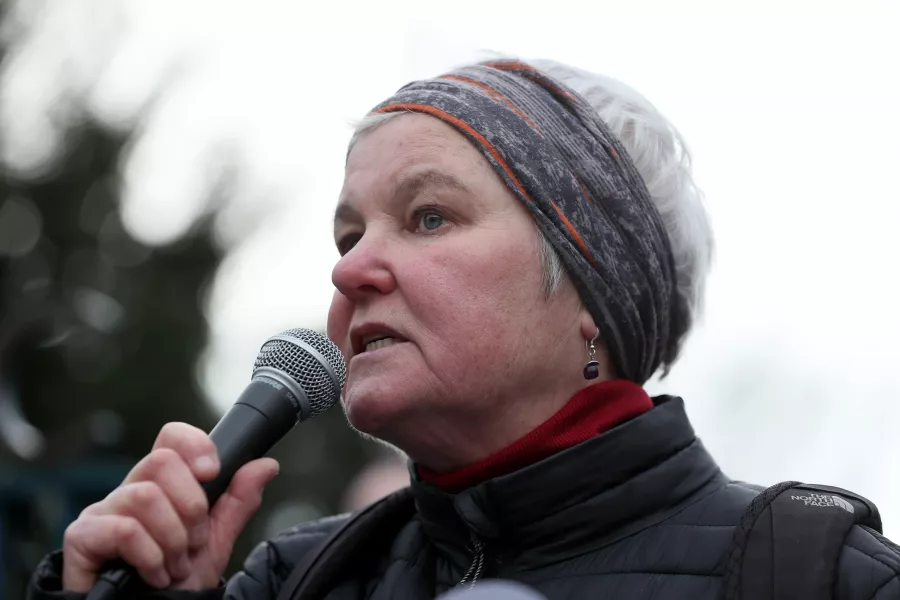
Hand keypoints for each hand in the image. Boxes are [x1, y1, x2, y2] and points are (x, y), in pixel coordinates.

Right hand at [62, 422, 278, 591]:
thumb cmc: (177, 583)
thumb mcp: (216, 542)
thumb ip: (238, 502)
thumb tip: (266, 465)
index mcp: (162, 485)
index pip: (171, 438)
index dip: (194, 446)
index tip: (211, 473)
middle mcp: (129, 490)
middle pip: (161, 461)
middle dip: (191, 506)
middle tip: (194, 543)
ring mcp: (102, 512)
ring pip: (145, 495)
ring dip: (172, 538)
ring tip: (176, 566)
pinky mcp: (82, 537)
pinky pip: (123, 529)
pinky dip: (150, 556)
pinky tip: (155, 575)